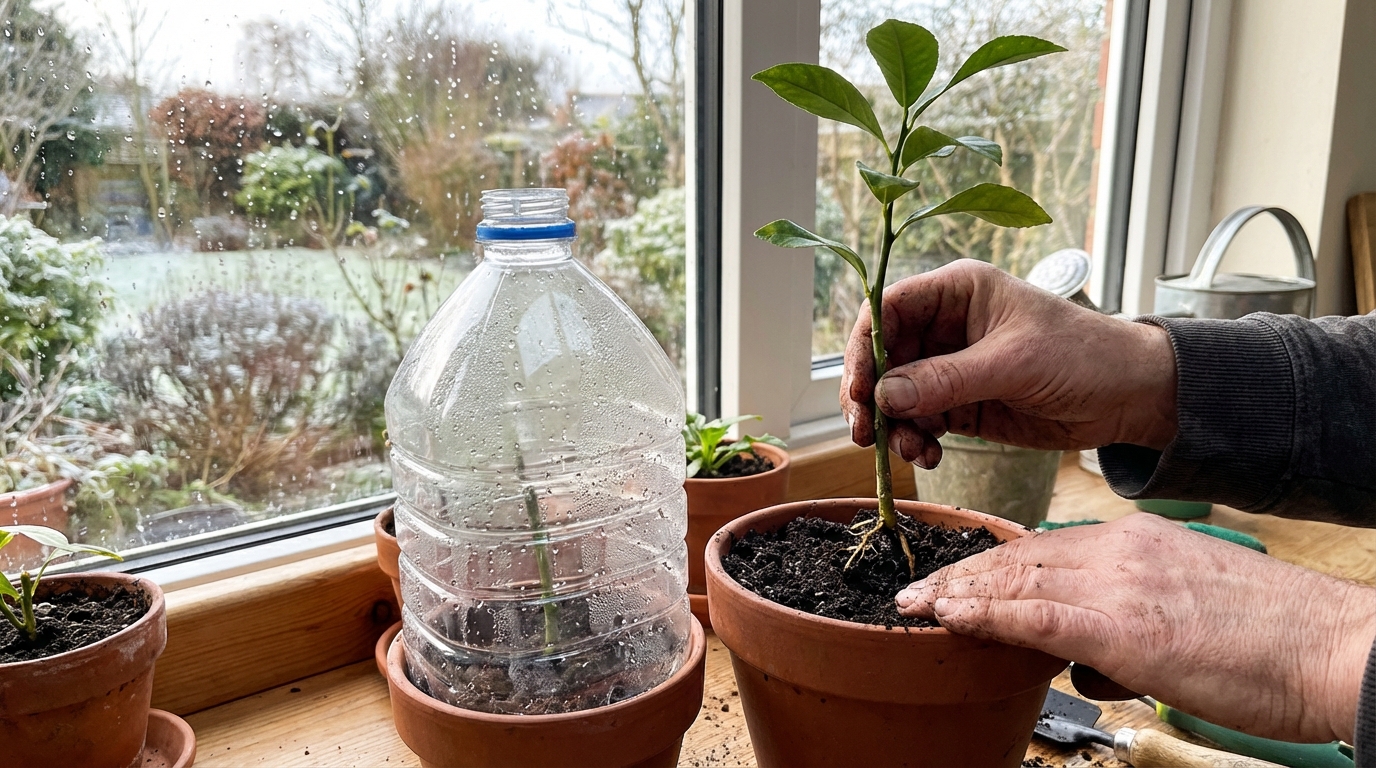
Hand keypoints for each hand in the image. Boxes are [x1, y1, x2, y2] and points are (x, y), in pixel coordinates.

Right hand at [841, 259, 1178, 466]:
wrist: (1130, 396)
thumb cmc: (1084, 356)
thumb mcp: (1014, 363)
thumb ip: (946, 378)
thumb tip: (884, 394)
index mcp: (957, 291)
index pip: (888, 307)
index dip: (863, 345)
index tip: (858, 387)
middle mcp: (945, 326)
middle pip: (881, 356)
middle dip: (869, 395)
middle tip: (865, 433)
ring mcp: (948, 366)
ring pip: (893, 394)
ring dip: (893, 426)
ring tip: (912, 451)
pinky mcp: (959, 403)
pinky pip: (917, 421)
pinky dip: (914, 440)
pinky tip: (930, 454)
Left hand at [894, 514, 1375, 743]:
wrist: (1332, 649)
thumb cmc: (1272, 645)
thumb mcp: (1186, 623)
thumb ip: (1125, 635)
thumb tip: (1083, 667)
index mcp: (1137, 542)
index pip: (1043, 548)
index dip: (991, 565)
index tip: (956, 578)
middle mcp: (1121, 550)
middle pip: (1020, 558)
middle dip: (963, 575)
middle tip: (919, 590)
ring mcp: (1120, 584)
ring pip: (1017, 579)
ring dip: (959, 593)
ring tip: (917, 604)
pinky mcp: (1126, 626)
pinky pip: (1035, 613)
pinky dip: (985, 613)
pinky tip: (950, 615)